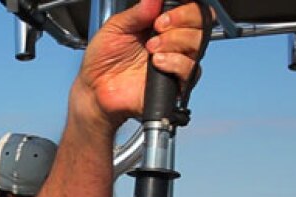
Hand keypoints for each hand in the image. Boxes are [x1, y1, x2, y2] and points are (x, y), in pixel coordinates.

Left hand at [74, 0, 207, 127]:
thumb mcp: (115, 28)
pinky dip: (175, 63)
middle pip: (201, 23)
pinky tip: (157, 62)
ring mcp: (176, 63)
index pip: (191, 9)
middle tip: (158, 26)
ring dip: (175, 41)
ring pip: (197, 45)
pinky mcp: (175, 85)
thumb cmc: (104, 59)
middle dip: (182, 19)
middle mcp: (174, 42)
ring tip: (151, 47)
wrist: (95, 90)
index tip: (163, 12)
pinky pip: (190, 71)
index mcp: (163, 24)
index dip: (185, 7)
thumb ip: (137, 13)